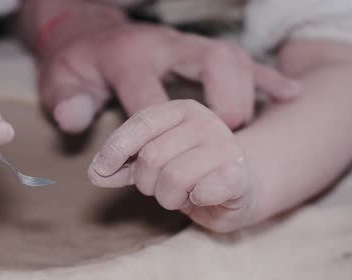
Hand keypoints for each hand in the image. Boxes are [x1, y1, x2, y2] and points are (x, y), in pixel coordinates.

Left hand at [40, 22, 300, 133]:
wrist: (89, 34)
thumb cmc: (78, 65)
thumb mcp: (60, 83)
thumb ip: (66, 101)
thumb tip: (73, 118)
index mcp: (130, 58)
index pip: (151, 100)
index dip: (154, 142)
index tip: (154, 172)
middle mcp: (167, 46)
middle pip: (211, 61)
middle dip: (222, 104)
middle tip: (221, 139)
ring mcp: (188, 46)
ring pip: (233, 57)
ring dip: (246, 93)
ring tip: (243, 130)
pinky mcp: (202, 51)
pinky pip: (243, 62)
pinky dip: (268, 79)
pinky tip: (291, 94)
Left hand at [88, 100, 256, 232]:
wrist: (240, 188)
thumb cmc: (190, 172)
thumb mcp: (151, 165)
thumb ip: (122, 166)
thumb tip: (94, 173)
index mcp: (181, 110)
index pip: (141, 123)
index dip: (115, 149)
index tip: (99, 172)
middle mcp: (206, 122)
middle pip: (152, 156)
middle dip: (146, 183)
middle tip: (160, 188)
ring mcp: (226, 147)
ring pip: (174, 178)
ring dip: (168, 197)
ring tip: (181, 195)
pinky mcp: (240, 176)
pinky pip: (205, 190)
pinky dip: (196, 199)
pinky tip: (202, 197)